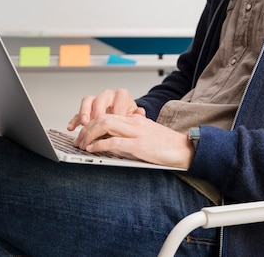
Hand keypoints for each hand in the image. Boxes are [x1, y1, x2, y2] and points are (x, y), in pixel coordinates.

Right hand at [67, 88, 145, 130]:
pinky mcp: (87, 112)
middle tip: (97, 121)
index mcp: (121, 96)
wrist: (124, 120)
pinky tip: (72, 127)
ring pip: (88, 101)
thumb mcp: (136, 117)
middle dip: (98, 110)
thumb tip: (140, 112)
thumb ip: (137, 115)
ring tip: (84, 123)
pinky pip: (78, 113)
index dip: (117, 109)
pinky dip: (75, 120)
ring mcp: (96, 103)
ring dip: (85, 112)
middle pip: (101, 98)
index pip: (119, 97)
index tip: (117, 120)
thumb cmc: (129, 118)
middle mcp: (108, 97)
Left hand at [74, 112, 194, 169]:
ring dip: (89, 134)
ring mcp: (136, 133)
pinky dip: (100, 145)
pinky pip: (115, 142)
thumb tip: (110, 143)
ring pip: (106, 125)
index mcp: (134, 119)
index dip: (91, 122)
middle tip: (78, 140)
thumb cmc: (165, 144)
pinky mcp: (139, 146)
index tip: (82, 132)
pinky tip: (92, 149)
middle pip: (103, 117)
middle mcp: (133, 122)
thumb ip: (129, 134)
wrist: (185, 149)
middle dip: (86, 128)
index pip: (107, 114)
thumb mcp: (145, 134)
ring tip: (82, 144)